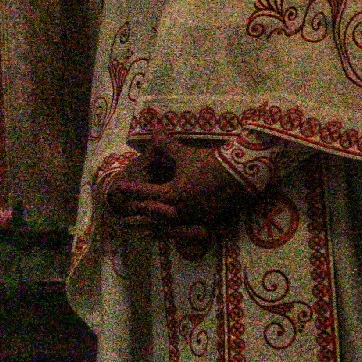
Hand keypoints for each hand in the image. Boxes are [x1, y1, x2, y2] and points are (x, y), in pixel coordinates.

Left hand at [106, 136, 253, 245]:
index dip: (132, 189)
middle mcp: (181, 209)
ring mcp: (194, 217)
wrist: (242, 175)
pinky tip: (167, 231)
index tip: (120, 188)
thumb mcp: (186, 155)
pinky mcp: (206, 221)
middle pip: (153, 215)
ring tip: (141, 228)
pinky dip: (173, 230)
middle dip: (139, 214)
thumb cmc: (210, 162)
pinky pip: (184, 229)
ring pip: (168, 226)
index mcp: (173, 194)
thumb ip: (166, 145)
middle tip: (125, 216)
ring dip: (154, 226)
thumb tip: (153, 129)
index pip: (146, 193)